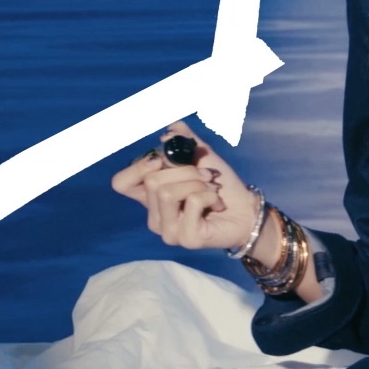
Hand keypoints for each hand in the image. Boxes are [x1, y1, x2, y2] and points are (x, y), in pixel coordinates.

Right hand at [110, 120, 259, 250]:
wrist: (248, 209)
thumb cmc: (221, 186)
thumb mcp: (200, 157)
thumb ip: (183, 142)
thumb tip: (171, 129)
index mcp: (151, 196)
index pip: (121, 183)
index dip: (137, 167)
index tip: (161, 159)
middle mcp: (154, 216)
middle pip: (152, 180)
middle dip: (185, 170)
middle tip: (206, 176)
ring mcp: (168, 231)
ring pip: (167, 192)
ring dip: (197, 184)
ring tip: (212, 190)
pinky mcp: (185, 238)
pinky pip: (192, 202)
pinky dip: (210, 195)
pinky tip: (217, 204)